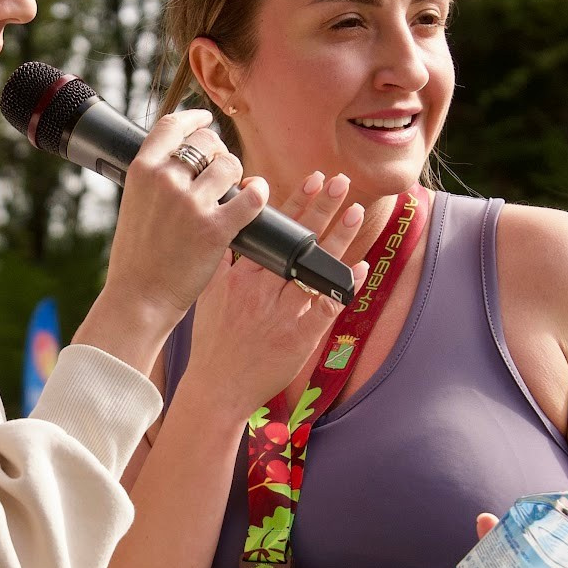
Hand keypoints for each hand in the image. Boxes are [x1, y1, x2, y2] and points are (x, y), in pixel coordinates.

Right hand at [100, 109, 271, 329]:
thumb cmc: (136, 258)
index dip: (194, 118)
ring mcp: (192, 204)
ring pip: (231, 165)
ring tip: (234, 188)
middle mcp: (166, 181)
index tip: (206, 119)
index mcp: (142, 171)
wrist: (139, 298)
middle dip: (219, 151)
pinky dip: (258, 191)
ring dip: (237, 173)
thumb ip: (154, 179)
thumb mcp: (133, 205)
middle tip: (221, 167)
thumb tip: (180, 159)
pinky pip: (251, 196)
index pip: (172, 126)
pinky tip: (256, 192)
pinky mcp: (217, 228)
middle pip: (206, 142)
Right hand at [177, 171, 365, 412]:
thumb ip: (223, 261)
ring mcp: (282, 313)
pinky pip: (325, 308)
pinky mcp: (299, 338)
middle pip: (298, 242)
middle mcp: (263, 289)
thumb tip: (232, 228)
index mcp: (241, 276)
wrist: (217, 388)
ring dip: (338, 239)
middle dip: (321, 208)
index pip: (274, 232)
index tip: (313, 179)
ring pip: (314, 269)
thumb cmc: (214, 343)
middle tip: (341, 180)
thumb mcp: (208, 295)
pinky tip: (360, 269)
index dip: (296, 203)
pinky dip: (342, 289)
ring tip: (356, 211)